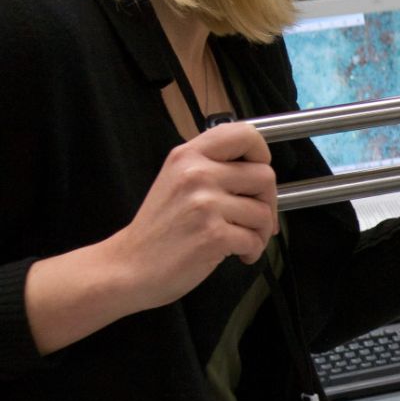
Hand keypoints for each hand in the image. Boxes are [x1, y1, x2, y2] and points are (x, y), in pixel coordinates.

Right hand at [24, 123, 277, 354]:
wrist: (130, 266)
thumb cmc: (160, 228)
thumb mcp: (177, 180)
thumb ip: (212, 166)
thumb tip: (261, 169)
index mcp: (188, 156)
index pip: (244, 134)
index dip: (261, 154)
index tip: (257, 175)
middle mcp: (196, 174)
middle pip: (265, 176)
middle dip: (268, 202)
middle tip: (255, 219)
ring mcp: (204, 204)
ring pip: (263, 212)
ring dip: (260, 232)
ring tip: (242, 240)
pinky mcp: (212, 234)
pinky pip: (255, 240)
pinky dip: (253, 251)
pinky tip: (237, 254)